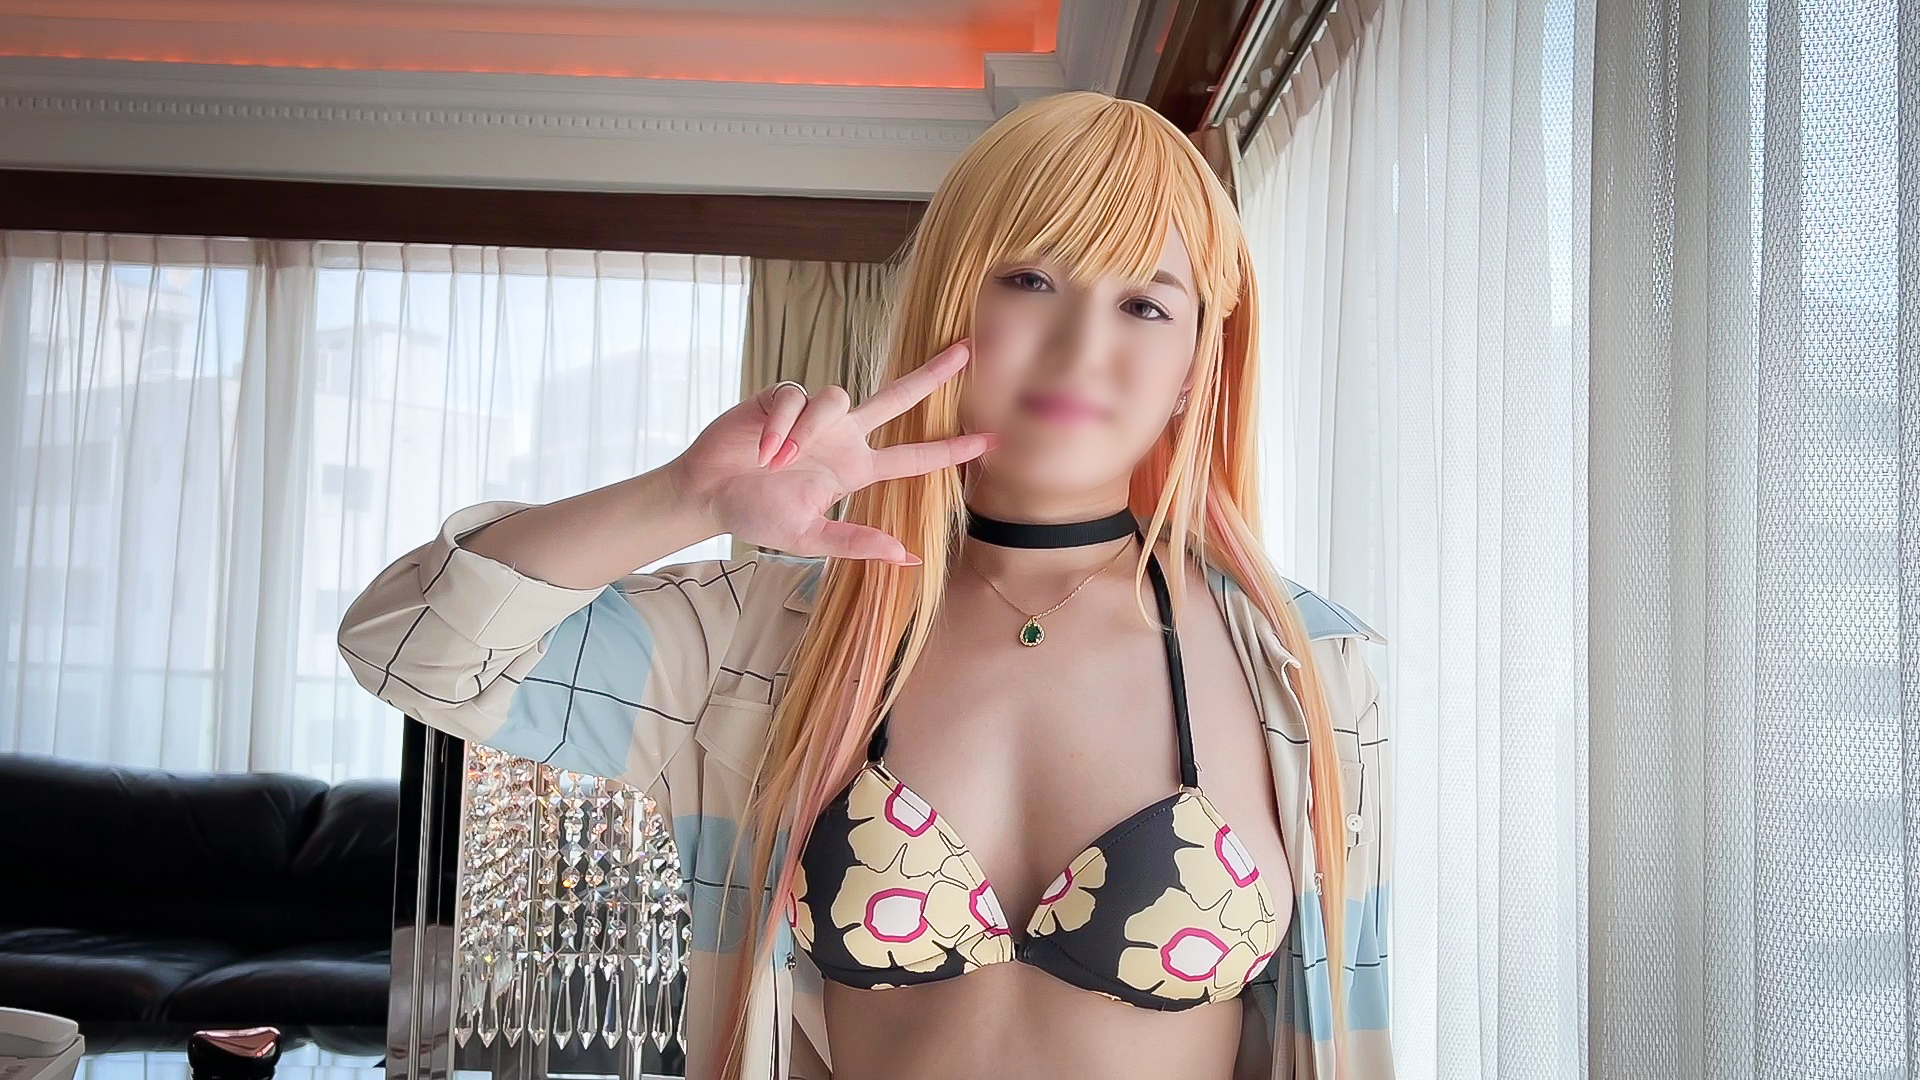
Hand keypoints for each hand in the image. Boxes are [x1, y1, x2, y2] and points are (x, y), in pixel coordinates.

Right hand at [666, 340, 997, 564]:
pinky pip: (795, 397)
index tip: (989, 440)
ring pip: (836, 398)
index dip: (952, 449)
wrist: (707, 494)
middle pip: (896, 398)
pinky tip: (760, 449)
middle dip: (931, 374)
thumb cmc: (755, 515)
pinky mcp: (782, 397)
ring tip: (775, 462)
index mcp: (855, 469)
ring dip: (807, 430)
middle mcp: (842, 437)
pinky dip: (779, 425)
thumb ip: (856, 543)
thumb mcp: (809, 537)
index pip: (914, 457)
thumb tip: (909, 557)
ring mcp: (813, 415)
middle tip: (967, 349)